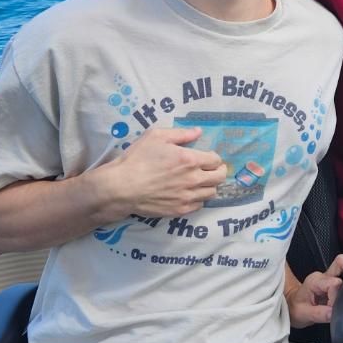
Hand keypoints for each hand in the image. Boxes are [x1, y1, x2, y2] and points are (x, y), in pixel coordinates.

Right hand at [102, 126, 226, 217]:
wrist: (121, 187)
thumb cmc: (137, 159)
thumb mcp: (156, 136)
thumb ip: (181, 134)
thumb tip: (199, 132)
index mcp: (190, 160)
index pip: (216, 160)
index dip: (214, 157)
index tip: (208, 157)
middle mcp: (193, 179)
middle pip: (220, 177)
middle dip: (218, 171)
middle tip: (212, 169)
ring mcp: (188, 197)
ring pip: (212, 192)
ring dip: (209, 186)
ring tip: (201, 181)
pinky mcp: (180, 210)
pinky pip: (200, 205)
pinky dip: (198, 199)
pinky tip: (189, 193)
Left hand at [286, 252, 342, 328]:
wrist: (294, 305)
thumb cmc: (297, 308)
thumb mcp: (304, 314)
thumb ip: (319, 314)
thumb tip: (334, 313)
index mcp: (315, 282)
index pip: (333, 285)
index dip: (337, 296)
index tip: (335, 309)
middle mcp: (323, 276)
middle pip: (340, 262)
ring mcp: (329, 275)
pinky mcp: (334, 278)